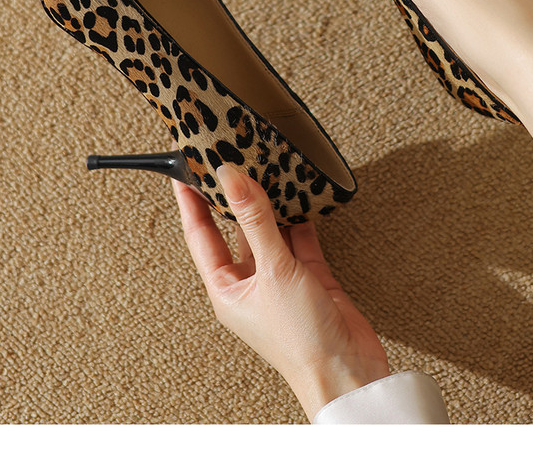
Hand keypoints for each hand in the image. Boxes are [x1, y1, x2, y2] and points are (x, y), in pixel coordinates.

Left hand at [172, 163, 389, 420]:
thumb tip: (231, 177)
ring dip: (268, 202)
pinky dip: (299, 216)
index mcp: (227, 289)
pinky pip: (299, 238)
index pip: (201, 235)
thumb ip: (256, 220)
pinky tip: (299, 194)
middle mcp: (250, 283)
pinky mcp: (310, 277)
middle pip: (234, 229)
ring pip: (268, 230)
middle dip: (231, 196)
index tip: (184, 169)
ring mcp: (280, 280)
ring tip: (262, 166)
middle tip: (226, 158)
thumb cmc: (301, 342)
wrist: (348, 373)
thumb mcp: (273, 271)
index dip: (191, 201)